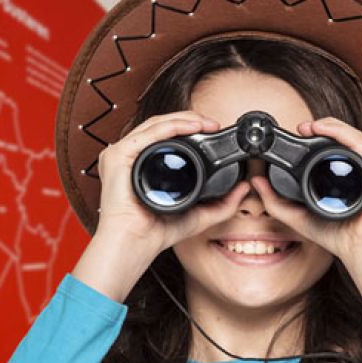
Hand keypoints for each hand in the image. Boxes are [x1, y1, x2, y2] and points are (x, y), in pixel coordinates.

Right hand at [75, 111, 250, 300]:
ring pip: (156, 124)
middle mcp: (133, 155)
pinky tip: (190, 127)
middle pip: (163, 125)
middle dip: (191, 120)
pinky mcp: (117, 156)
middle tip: (215, 124)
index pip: (169, 135)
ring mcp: (122, 153)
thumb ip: (223, 204)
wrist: (136, 243)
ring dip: (184, 119)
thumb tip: (244, 188)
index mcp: (146, 163)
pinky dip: (170, 126)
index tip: (215, 130)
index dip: (193, 128)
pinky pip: (147, 134)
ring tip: (206, 123)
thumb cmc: (157, 232)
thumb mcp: (200, 215)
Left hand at [250, 117, 361, 299]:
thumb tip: (257, 182)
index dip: (324, 138)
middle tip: (303, 128)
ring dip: (333, 127)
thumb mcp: (302, 217)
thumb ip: (277, 202)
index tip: (302, 134)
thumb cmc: (344, 240)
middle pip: (352, 142)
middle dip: (326, 130)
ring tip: (311, 126)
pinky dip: (344, 134)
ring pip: (358, 139)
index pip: (346, 151)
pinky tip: (326, 130)